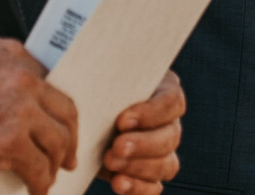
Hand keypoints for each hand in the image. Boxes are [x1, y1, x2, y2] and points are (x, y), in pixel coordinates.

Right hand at [0, 39, 78, 193]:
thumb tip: (14, 101)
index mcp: (11, 55)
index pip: (50, 81)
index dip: (55, 108)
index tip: (57, 122)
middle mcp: (21, 77)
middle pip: (65, 110)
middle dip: (69, 136)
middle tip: (68, 153)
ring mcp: (19, 110)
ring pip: (58, 141)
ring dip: (57, 162)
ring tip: (50, 174)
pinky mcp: (12, 143)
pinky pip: (40, 168)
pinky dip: (41, 184)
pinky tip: (35, 189)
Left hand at [97, 71, 183, 194]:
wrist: (82, 113)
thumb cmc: (93, 87)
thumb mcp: (100, 76)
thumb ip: (105, 75)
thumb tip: (94, 71)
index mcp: (163, 91)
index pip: (172, 101)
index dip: (151, 113)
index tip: (121, 120)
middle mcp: (168, 122)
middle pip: (171, 136)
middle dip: (143, 144)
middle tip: (116, 147)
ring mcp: (162, 152)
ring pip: (167, 164)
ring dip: (139, 167)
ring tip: (110, 163)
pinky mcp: (148, 176)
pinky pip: (154, 187)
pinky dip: (138, 188)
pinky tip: (118, 183)